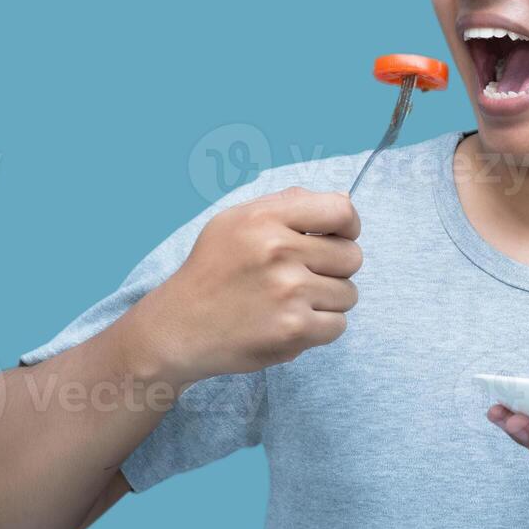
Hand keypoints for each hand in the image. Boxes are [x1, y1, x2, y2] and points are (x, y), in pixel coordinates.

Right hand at [131, 187, 361, 384]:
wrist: (176, 328)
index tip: (337, 239)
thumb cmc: (212, 271)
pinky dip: (320, 328)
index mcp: (265, 218)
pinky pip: (339, 326)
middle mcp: (277, 251)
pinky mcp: (293, 330)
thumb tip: (344, 198)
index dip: (349, 226)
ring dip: (327, 301)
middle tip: (302, 278)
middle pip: (352, 257)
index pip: (341, 211)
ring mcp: (287, 292)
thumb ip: (290, 204)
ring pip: (348, 294)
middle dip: (335, 269)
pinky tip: (289, 323)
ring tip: (290, 302)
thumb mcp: (236, 221)